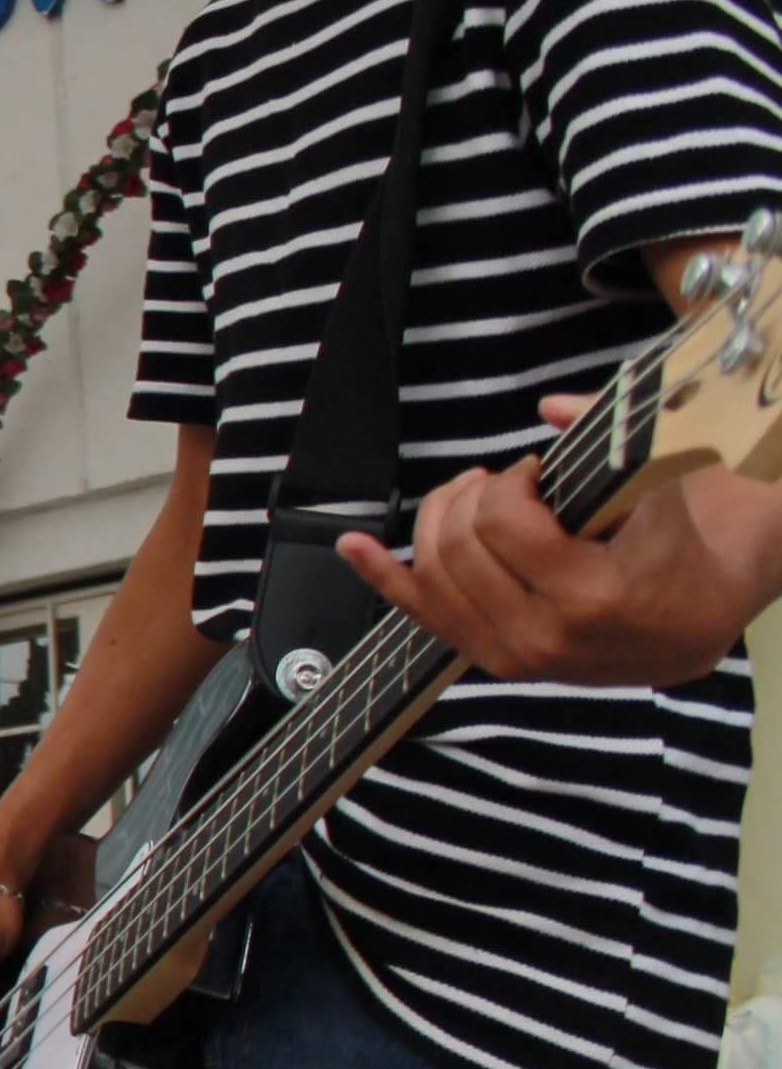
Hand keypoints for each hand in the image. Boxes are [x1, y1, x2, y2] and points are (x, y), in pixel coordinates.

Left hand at [339, 396, 781, 686]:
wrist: (713, 606)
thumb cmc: (696, 539)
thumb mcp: (666, 483)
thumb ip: (609, 439)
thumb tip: (554, 407)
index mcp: (591, 598)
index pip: (502, 523)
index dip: (510, 481)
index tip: (535, 471)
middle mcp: (544, 639)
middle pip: (457, 548)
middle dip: (470, 496)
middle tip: (505, 479)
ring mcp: (515, 658)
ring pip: (433, 577)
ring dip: (440, 521)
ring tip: (474, 498)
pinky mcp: (495, 661)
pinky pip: (424, 617)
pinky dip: (384, 576)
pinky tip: (354, 546)